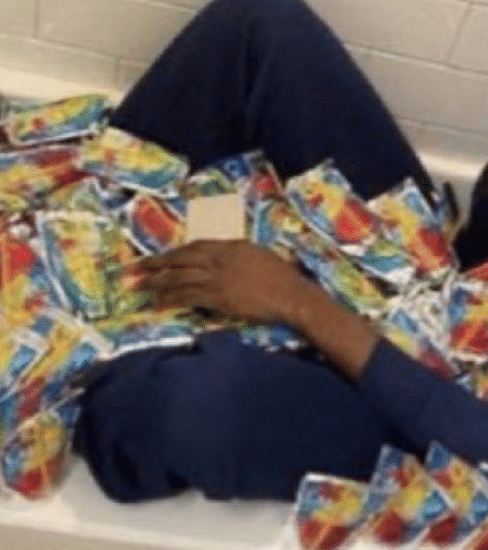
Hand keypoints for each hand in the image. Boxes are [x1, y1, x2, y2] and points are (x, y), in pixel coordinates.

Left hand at [134, 240, 320, 321]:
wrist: (290, 294)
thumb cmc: (283, 276)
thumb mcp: (260, 255)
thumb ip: (239, 255)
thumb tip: (228, 258)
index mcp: (230, 246)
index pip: (195, 246)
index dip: (175, 252)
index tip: (162, 257)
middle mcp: (219, 259)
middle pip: (179, 259)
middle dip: (154, 263)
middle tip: (134, 268)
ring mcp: (216, 278)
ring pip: (178, 277)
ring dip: (155, 282)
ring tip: (137, 286)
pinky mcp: (216, 297)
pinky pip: (187, 297)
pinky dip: (170, 300)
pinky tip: (157, 303)